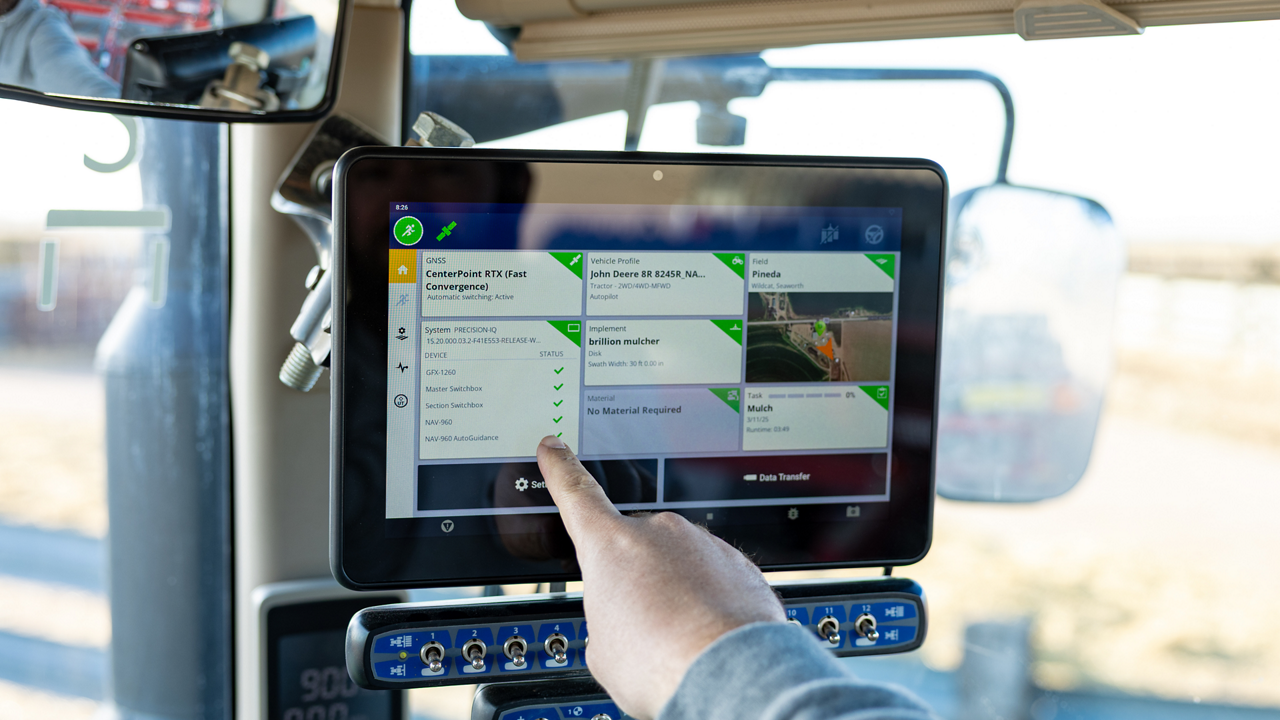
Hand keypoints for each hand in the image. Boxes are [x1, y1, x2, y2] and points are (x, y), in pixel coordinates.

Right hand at [536, 436, 784, 718]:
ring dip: (675, 592)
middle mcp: (658, 532)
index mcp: (610, 546)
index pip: (577, 494)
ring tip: (678, 636)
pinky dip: (709, 601)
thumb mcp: (601, 649)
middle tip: (639, 624)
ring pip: (677, 563)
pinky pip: (713, 576)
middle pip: (632, 547)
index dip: (561, 470)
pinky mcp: (738, 563)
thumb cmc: (662, 663)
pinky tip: (707, 633)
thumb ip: (605, 618)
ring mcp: (702, 544)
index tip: (555, 447)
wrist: (730, 675)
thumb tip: (623, 621)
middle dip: (633, 580)